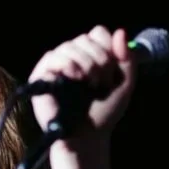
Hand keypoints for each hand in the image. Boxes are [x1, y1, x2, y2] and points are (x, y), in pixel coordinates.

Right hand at [29, 26, 135, 144]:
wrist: (88, 137)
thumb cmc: (104, 113)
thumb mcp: (124, 83)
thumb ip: (128, 57)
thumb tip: (119, 31)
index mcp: (89, 57)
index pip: (97, 33)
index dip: (107, 46)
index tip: (112, 69)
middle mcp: (71, 59)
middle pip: (84, 38)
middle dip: (99, 58)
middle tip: (101, 82)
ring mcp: (55, 68)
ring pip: (68, 45)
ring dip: (85, 62)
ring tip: (90, 83)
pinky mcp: (40, 77)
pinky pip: (52, 57)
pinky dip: (67, 64)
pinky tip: (76, 77)